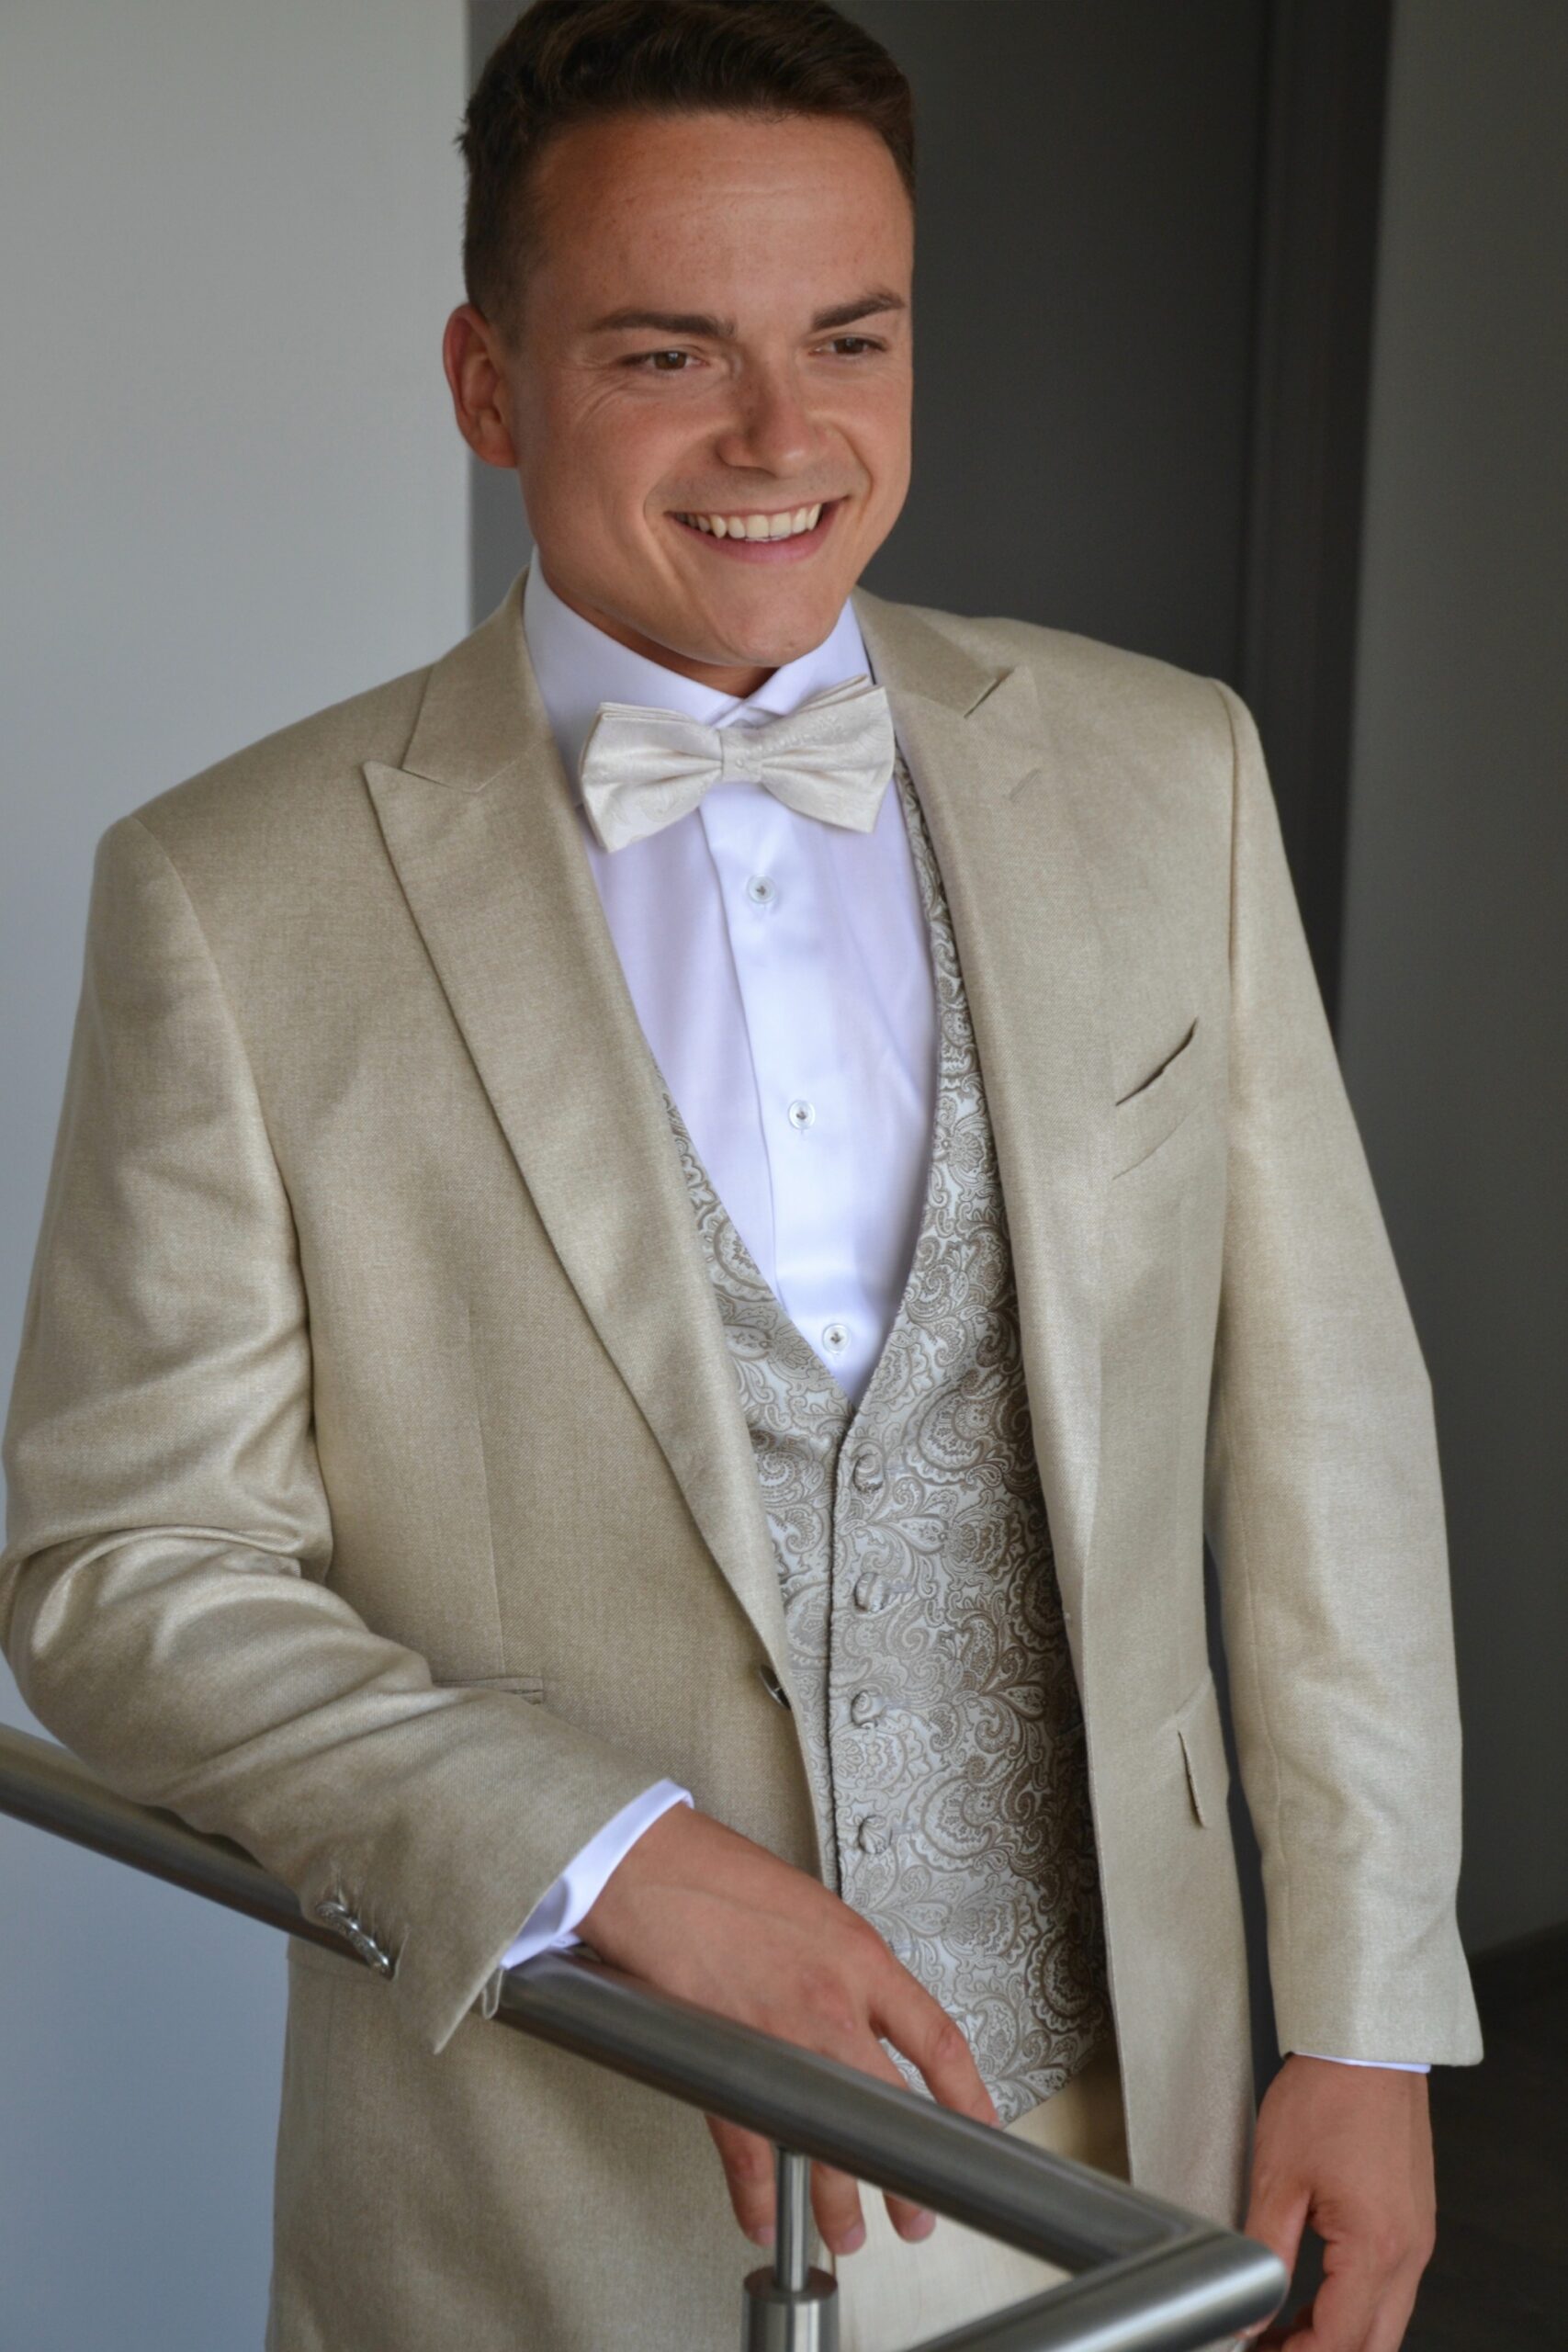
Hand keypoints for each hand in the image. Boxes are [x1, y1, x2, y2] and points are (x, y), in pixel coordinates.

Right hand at [577, 1802, 998, 2254]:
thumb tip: (866, 2015)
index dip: (969, 2098)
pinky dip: (757, 2192)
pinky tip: (763, 2215)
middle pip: (889, 2110)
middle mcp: (829, 2003)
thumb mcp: (815, 1911)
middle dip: (907, 2176)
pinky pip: (750, 2147)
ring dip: (837, 2199)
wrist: (653, 1870)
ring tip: (845, 2231)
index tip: (981, 2132)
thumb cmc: (723, 1878)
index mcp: (860, 1960)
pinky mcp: (724, 2064)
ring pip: (825, 2141)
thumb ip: (849, 1969)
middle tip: (916, 2213)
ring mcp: (778, 2039)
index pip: (939, 2042)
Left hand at [1242, 2055, 1435, 2349]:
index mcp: (1376, 2247)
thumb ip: (1265, 2250)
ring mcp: (1417, 2237)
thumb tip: (1252, 2303)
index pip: (1339, 2341)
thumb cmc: (1329, 2093)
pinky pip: (1391, 2286)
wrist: (1366, 2044)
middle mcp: (1409, 2251)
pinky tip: (1314, 2295)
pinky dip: (1354, 2303)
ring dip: (1338, 2333)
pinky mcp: (1414, 2220)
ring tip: (1283, 2329)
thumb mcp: (1278, 2178)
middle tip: (1273, 2348)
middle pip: (1373, 2345)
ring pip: (1385, 2320)